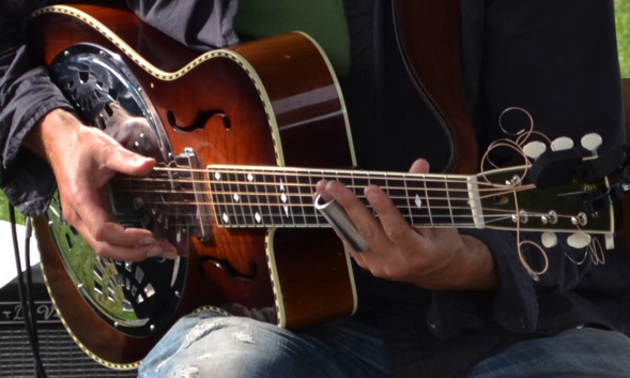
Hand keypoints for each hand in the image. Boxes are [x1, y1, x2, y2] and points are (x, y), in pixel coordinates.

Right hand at [26, 109, 177, 260]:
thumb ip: (128, 159)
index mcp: (80, 200)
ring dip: (131, 252)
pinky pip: (105, 240)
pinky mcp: (88, 218)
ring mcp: (81, 219)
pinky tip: (143, 244)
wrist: (61, 143)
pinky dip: (124, 245)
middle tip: (161, 249)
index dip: (127, 237)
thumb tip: (149, 165)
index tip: (150, 236)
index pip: (103, 230)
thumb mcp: (106, 149)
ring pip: (104, 247)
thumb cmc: (81, 147)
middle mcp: (78, 215)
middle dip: (134, 252)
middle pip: (104, 246)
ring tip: (158, 249)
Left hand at [316, 159, 497, 290]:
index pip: (397, 229)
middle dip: (348, 206)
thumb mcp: (440, 217)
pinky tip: (330, 207)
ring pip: (354, 237)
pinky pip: (351, 243)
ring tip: (322, 192)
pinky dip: (341, 224)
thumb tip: (419, 164)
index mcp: (418, 253)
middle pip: (368, 232)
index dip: (383, 209)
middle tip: (332, 186)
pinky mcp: (370, 267)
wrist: (441, 272)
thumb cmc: (441, 242)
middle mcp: (396, 264)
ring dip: (336, 213)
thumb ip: (424, 191)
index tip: (370, 188)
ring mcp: (380, 268)